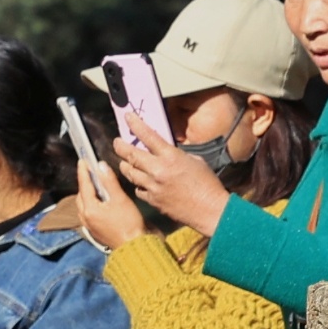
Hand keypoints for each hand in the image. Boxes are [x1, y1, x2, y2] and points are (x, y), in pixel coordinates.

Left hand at [70, 143, 142, 248]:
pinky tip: (101, 201)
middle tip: (91, 172)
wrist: (134, 247)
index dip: (83, 172)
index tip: (82, 161)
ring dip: (88, 194)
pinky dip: (92, 204)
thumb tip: (100, 166)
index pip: (84, 185)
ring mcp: (90, 225)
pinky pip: (89, 213)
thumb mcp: (120, 199)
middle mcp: (85, 217)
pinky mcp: (96, 230)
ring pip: (84, 205)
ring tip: (96, 185)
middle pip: (82, 196)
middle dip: (85, 183)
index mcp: (89, 209)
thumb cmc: (129, 223)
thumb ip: (109, 182)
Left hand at [110, 125, 230, 235]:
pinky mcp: (152, 200)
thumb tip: (166, 152)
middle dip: (120, 147)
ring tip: (124, 162)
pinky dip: (137, 184)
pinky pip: (137, 189)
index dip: (136, 125)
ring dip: (125, 165)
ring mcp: (153, 186)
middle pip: (130, 155)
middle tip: (117, 142)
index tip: (128, 117)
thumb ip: (177, 155)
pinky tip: (140, 182)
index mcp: (171, 157)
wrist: (210, 211)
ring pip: (129, 173)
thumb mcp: (196, 161)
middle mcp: (158, 170)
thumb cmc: (208, 185)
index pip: (148, 136)